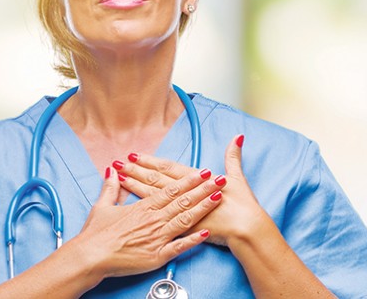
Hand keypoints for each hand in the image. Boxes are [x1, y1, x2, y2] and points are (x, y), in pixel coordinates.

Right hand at [73, 166, 221, 279]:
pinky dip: (193, 240)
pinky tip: (207, 233)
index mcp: (143, 207)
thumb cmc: (95, 234)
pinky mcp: (157, 256)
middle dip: (203, 189)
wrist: (89, 257)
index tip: (203, 171)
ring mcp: (157, 237)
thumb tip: (112, 172)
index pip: (172, 189)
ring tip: (218, 198)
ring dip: (203, 208)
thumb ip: (110, 188)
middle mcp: (153, 219)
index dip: (190, 180)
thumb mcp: (102, 206)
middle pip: (183, 201)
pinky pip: (179, 247)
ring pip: (185, 219)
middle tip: (219, 180)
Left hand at [114, 135, 272, 246]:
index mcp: (197, 181)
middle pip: (156, 181)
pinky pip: (157, 217)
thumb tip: (237, 137)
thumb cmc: (242, 206)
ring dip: (137, 186)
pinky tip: (132, 207)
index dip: (150, 162)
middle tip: (120, 163)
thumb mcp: (237, 178)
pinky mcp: (181, 228)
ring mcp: (182, 211)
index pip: (167, 169)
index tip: (135, 155)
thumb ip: (233, 157)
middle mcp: (186, 195)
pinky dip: (145, 211)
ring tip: (121, 178)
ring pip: (154, 197)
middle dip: (137, 171)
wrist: (245, 229)